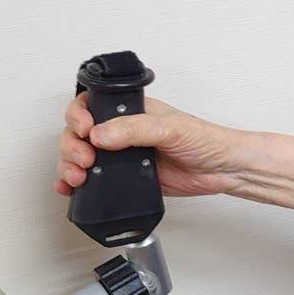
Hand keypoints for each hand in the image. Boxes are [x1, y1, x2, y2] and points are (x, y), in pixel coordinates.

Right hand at [56, 92, 243, 198]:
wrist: (223, 170)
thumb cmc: (206, 141)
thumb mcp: (172, 129)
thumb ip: (136, 129)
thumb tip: (101, 134)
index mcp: (133, 111)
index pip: (91, 105)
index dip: (79, 115)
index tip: (85, 129)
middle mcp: (123, 131)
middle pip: (79, 133)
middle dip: (72, 145)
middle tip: (84, 159)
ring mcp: (122, 155)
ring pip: (80, 156)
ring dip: (69, 165)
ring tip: (78, 177)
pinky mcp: (125, 177)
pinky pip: (92, 179)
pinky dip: (74, 184)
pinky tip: (70, 189)